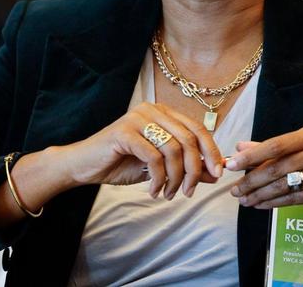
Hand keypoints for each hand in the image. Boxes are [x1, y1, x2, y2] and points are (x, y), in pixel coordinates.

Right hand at [56, 102, 223, 199]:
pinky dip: (158, 179)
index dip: (211, 152)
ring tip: (168, 194)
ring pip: (173, 149)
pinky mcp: (124, 132)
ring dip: (175, 178)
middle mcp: (152, 110)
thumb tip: (214, 172)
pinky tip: (154, 191)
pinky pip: (153, 157)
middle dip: (194, 170)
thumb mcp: (161, 167)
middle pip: (189, 139)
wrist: (85, 166)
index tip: (217, 174)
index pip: (198, 129)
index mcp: (163, 113)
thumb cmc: (122, 163)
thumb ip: (186, 166)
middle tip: (189, 192)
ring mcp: (138, 119)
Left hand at [227, 124, 302, 219]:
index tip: (231, 164)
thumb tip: (241, 147)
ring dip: (260, 194)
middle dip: (252, 179)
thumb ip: (275, 148)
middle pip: (278, 166)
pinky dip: (274, 203)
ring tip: (244, 199)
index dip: (251, 156)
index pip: (276, 145)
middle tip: (235, 189)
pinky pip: (294, 199)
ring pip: (284, 184)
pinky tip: (261, 205)